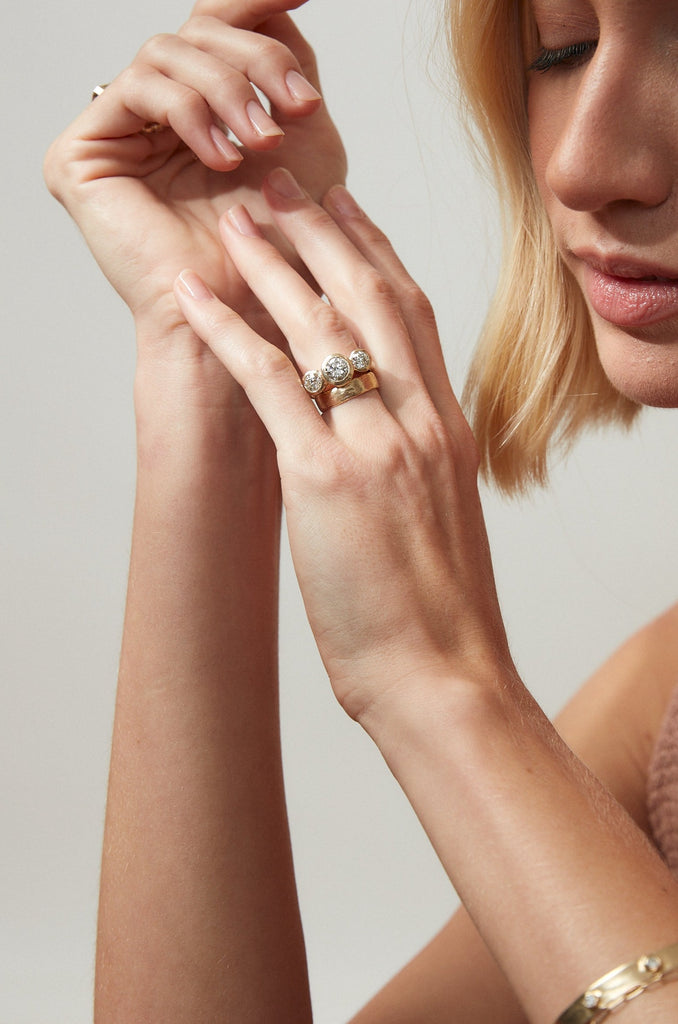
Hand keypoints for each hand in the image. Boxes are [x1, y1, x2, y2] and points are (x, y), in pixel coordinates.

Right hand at [44, 0, 345, 360]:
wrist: (249, 313)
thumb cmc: (280, 249)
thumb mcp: (305, 143)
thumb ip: (289, 71)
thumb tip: (282, 6)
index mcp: (197, 112)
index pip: (214, 32)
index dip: (254, 4)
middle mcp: (151, 118)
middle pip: (194, 35)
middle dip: (255, 61)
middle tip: (297, 108)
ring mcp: (114, 135)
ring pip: (167, 53)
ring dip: (227, 89)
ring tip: (262, 142)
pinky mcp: (81, 156)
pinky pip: (136, 88)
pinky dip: (188, 110)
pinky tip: (221, 155)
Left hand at [172, 170, 513, 721]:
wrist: (445, 674)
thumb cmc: (441, 611)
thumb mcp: (443, 517)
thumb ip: (420, 462)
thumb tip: (385, 438)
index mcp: (449, 430)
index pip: (416, 315)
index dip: (379, 253)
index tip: (349, 212)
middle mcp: (418, 421)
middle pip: (372, 297)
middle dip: (326, 232)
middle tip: (287, 187)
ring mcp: (375, 446)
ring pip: (322, 325)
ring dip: (274, 263)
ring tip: (237, 220)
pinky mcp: (326, 479)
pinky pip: (269, 385)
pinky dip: (228, 333)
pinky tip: (195, 298)